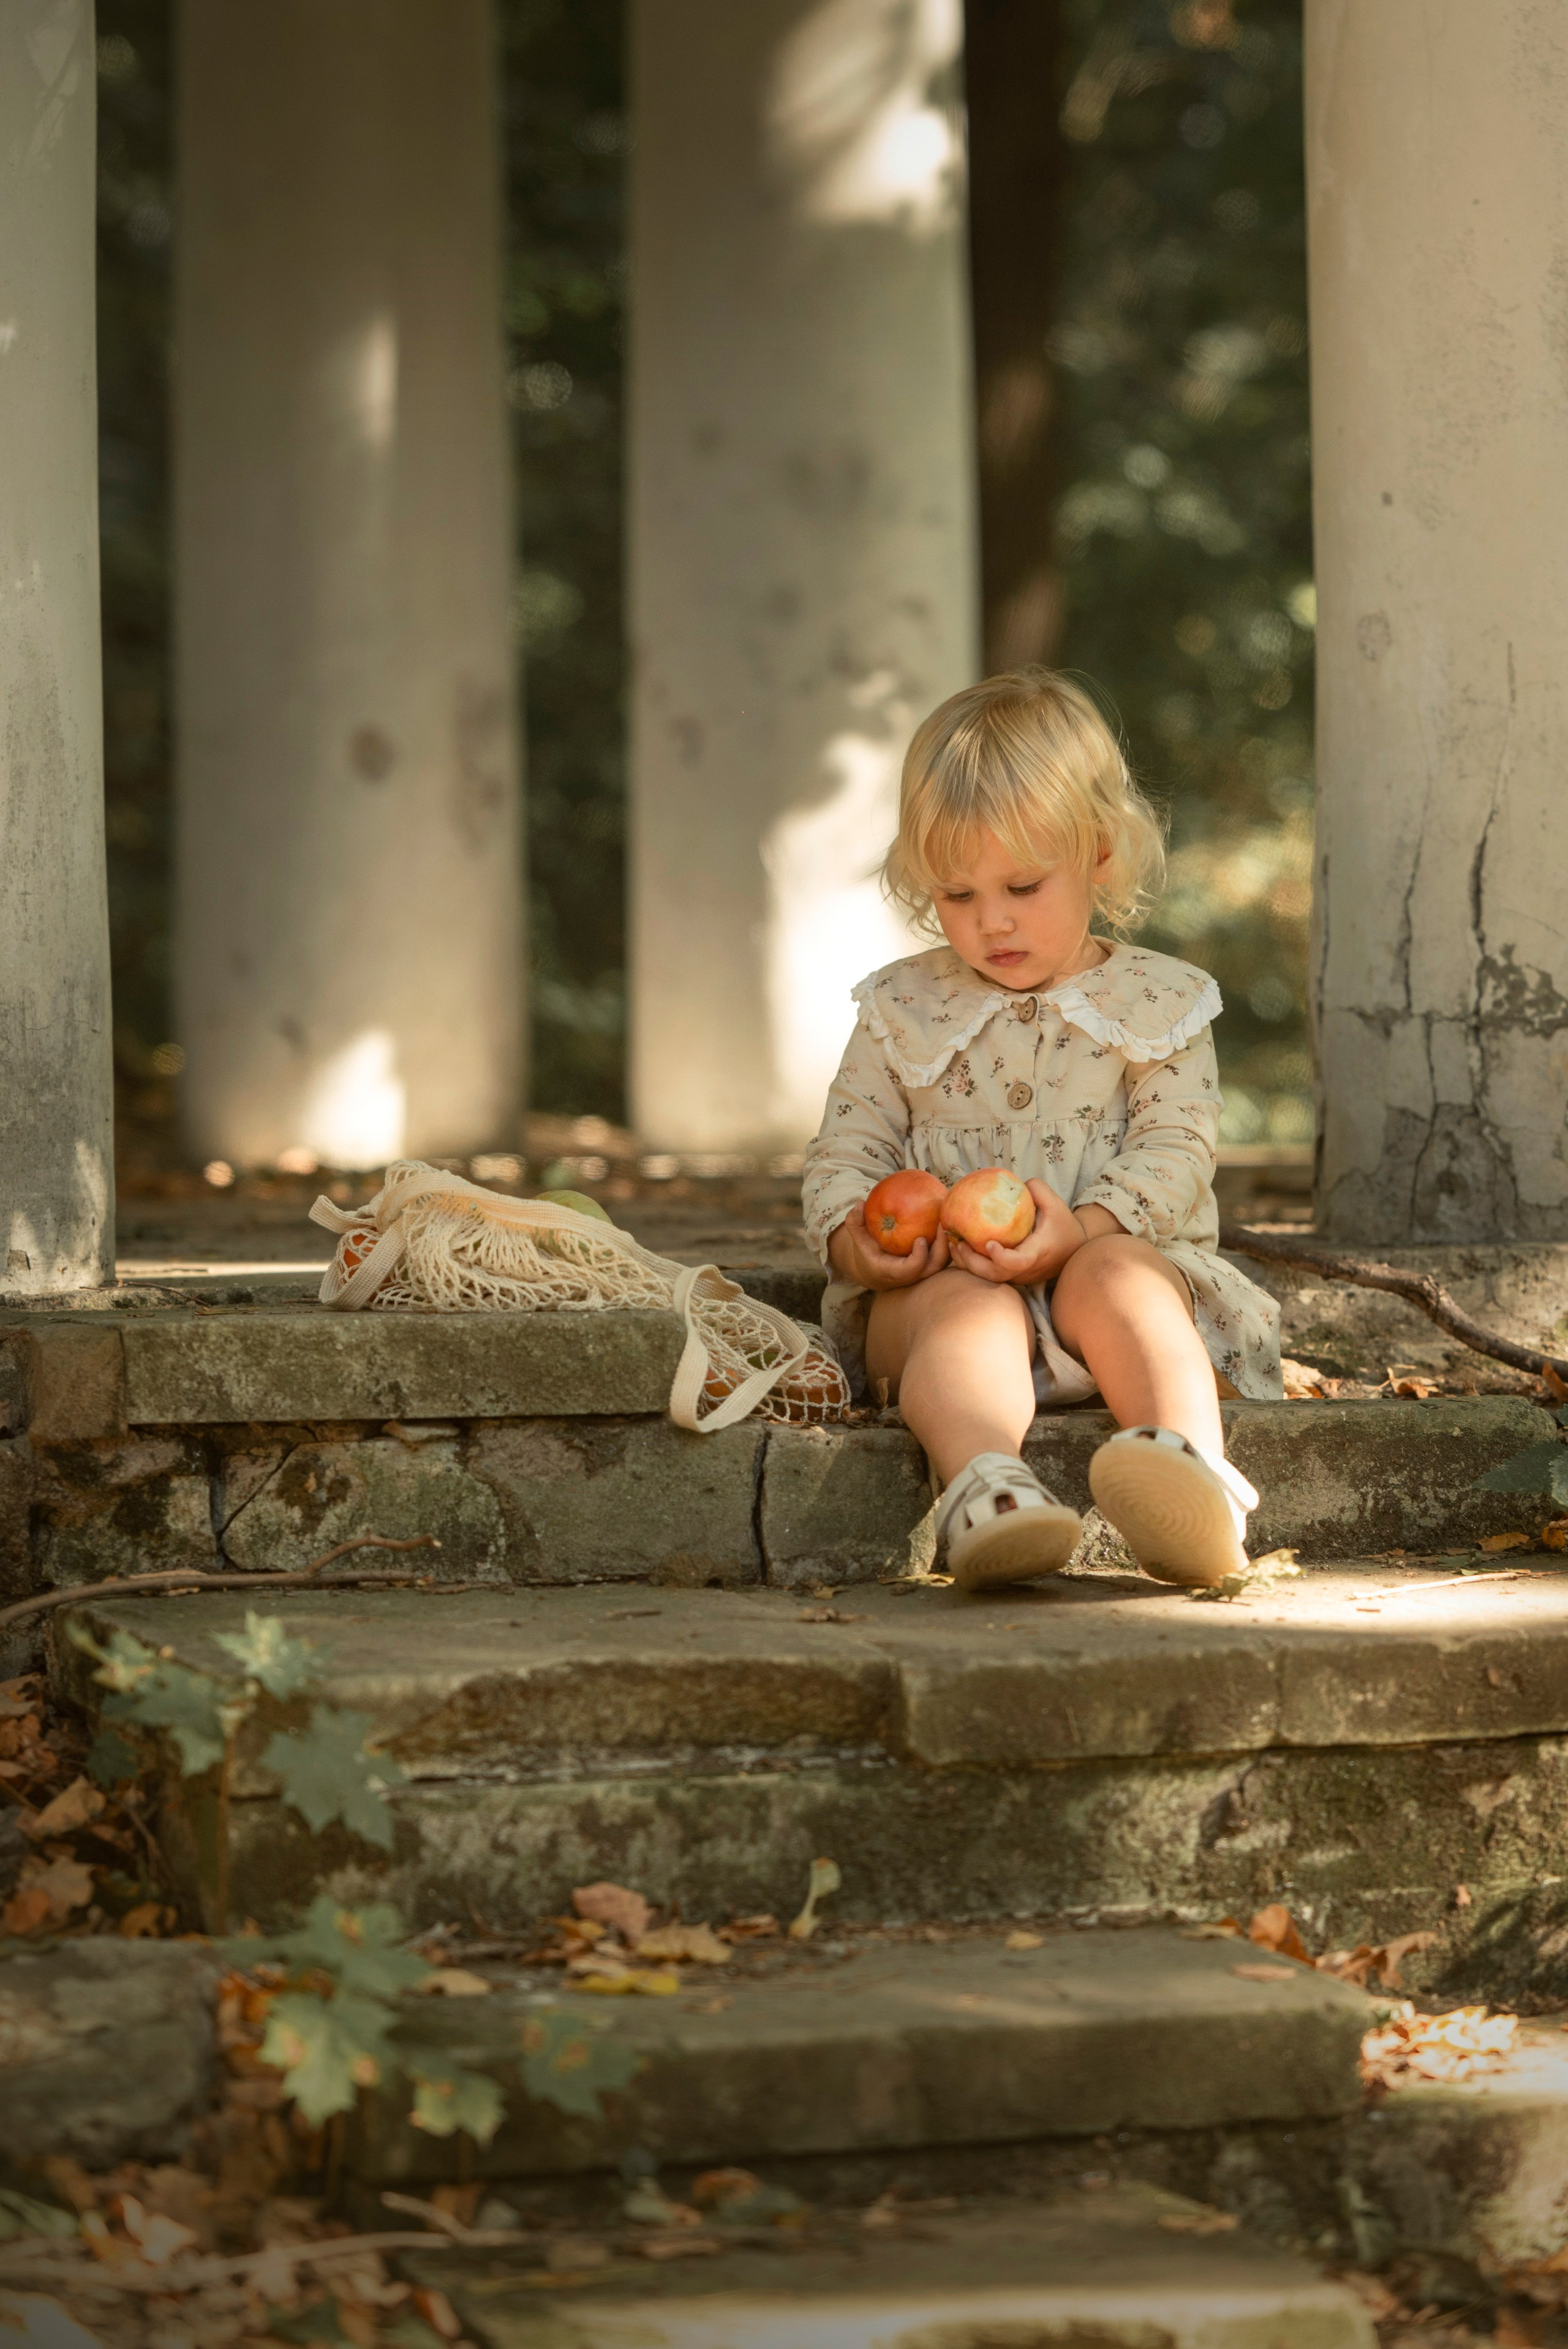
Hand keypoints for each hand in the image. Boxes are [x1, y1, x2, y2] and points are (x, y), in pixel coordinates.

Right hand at [827, 1201, 951, 1291]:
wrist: (877, 1271)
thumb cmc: (869, 1252)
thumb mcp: (859, 1239)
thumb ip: (855, 1223)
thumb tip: (859, 1203)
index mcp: (894, 1272)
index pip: (911, 1269)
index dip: (918, 1257)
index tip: (920, 1239)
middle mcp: (913, 1276)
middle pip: (934, 1268)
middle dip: (942, 1249)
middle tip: (941, 1224)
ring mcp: (924, 1272)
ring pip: (944, 1263)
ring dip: (949, 1244)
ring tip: (949, 1220)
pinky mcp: (932, 1266)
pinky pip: (945, 1255)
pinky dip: (949, 1241)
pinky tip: (951, 1220)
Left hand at [946, 1179, 1087, 1286]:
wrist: (1073, 1250)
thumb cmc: (1063, 1225)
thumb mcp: (1055, 1203)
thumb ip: (1036, 1190)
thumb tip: (1009, 1182)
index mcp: (1038, 1252)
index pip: (1019, 1262)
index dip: (1002, 1257)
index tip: (990, 1244)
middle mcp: (1026, 1270)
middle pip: (995, 1276)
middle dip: (972, 1263)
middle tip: (958, 1243)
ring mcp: (1018, 1277)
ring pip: (989, 1279)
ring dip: (967, 1265)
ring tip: (952, 1244)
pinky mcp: (1012, 1277)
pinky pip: (989, 1274)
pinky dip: (973, 1263)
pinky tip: (959, 1246)